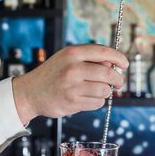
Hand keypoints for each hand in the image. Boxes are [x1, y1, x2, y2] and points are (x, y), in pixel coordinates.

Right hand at [12, 44, 128, 123]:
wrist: (30, 92)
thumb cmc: (53, 74)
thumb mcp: (67, 58)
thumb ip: (89, 59)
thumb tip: (114, 64)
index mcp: (72, 53)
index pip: (104, 52)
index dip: (119, 58)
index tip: (124, 64)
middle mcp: (73, 68)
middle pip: (108, 74)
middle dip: (118, 80)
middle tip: (119, 83)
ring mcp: (72, 86)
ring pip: (104, 90)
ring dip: (105, 93)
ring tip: (96, 91)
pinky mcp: (72, 102)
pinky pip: (97, 103)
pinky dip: (96, 102)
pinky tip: (86, 99)